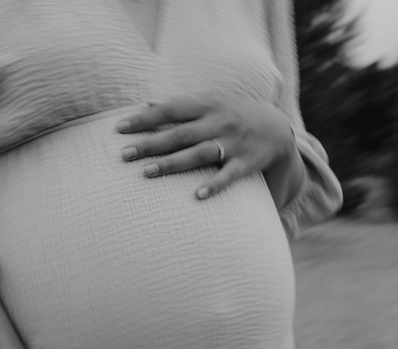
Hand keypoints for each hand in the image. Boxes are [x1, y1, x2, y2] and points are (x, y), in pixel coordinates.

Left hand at [116, 93, 299, 200]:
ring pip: (199, 153)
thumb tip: (146, 104)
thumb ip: (181, 106)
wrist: (278, 129)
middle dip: (150, 144)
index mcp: (208, 104)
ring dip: (172, 164)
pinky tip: (198, 196)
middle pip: (180, 133)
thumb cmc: (235, 115)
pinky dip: (214, 184)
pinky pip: (229, 175)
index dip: (144, 119)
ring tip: (146, 173)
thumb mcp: (211, 103)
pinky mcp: (247, 162)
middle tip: (123, 155)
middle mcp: (220, 121)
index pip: (170, 110)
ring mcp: (234, 142)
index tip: (119, 129)